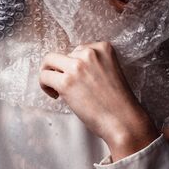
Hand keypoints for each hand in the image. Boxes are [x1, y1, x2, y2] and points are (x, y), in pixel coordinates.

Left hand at [39, 42, 158, 159]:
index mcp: (104, 47)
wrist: (123, 120)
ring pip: (49, 61)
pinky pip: (44, 76)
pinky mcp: (66, 82)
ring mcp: (77, 66)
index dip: (75, 64)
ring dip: (50, 74)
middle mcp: (90, 53)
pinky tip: (55, 95)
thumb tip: (69, 67)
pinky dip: (45, 86)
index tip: (78, 77)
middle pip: (63, 54)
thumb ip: (93, 63)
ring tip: (57, 89)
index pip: (78, 49)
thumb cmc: (118, 101)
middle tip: (65, 84)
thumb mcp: (111, 70)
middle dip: (62, 69)